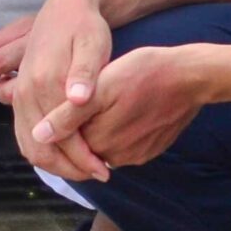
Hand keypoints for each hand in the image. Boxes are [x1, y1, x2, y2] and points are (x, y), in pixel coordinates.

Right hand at [10, 0, 114, 179]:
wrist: (64, 7)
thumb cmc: (85, 27)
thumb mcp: (93, 44)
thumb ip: (85, 73)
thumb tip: (77, 99)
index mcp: (44, 82)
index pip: (62, 136)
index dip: (83, 158)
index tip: (105, 170)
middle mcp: (26, 92)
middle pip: (40, 147)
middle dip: (68, 167)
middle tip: (97, 174)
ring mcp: (20, 95)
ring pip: (29, 145)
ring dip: (54, 163)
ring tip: (84, 168)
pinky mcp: (20, 95)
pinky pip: (23, 134)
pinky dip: (42, 151)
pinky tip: (66, 155)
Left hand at [64, 46, 212, 169]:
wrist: (191, 76)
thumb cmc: (144, 73)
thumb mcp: (101, 88)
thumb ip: (67, 116)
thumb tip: (38, 136)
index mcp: (98, 141)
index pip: (65, 143)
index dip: (60, 122)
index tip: (63, 100)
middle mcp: (115, 157)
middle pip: (83, 146)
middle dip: (79, 126)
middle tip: (85, 96)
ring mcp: (135, 156)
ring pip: (103, 146)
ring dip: (98, 128)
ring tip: (104, 100)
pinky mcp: (150, 151)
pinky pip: (123, 146)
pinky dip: (118, 131)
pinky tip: (122, 108)